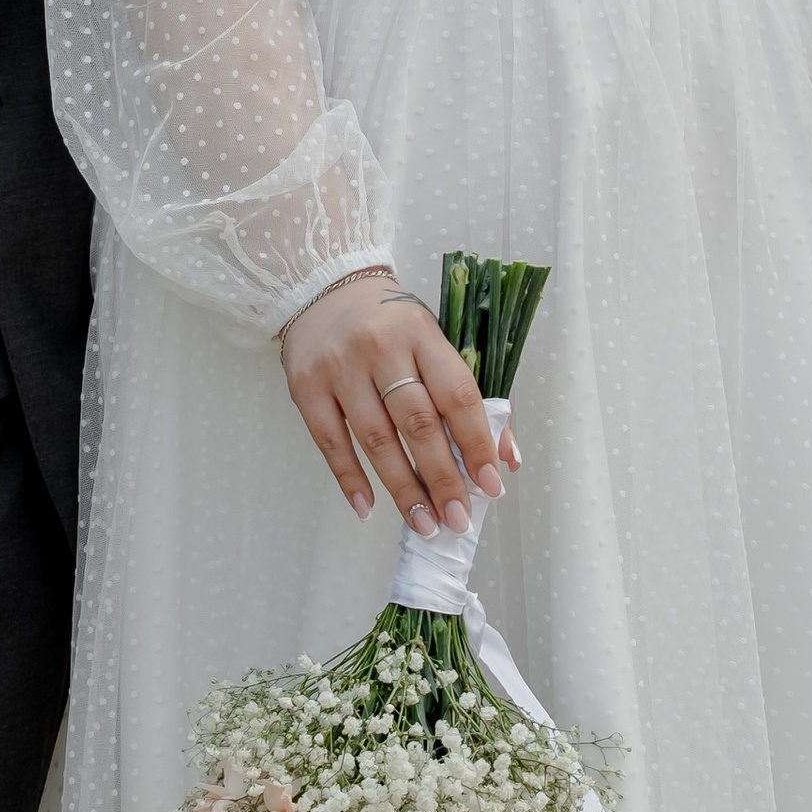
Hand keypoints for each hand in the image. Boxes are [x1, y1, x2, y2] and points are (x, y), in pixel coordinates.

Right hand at [280, 276, 507, 537]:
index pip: (456, 394)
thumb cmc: (390, 325)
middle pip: (417, 422)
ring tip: (423, 523)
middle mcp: (382, 348)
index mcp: (422, 333)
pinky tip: (368, 507)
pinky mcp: (306, 385)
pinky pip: (330, 441)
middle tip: (457, 519)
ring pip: (376, 438)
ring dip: (402, 487)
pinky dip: (350, 478)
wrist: (324, 288)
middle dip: (441, 477)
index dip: (476, 443)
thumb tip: (506, 458)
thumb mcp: (433, 343)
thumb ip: (468, 398)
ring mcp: (340, 367)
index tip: (490, 486)